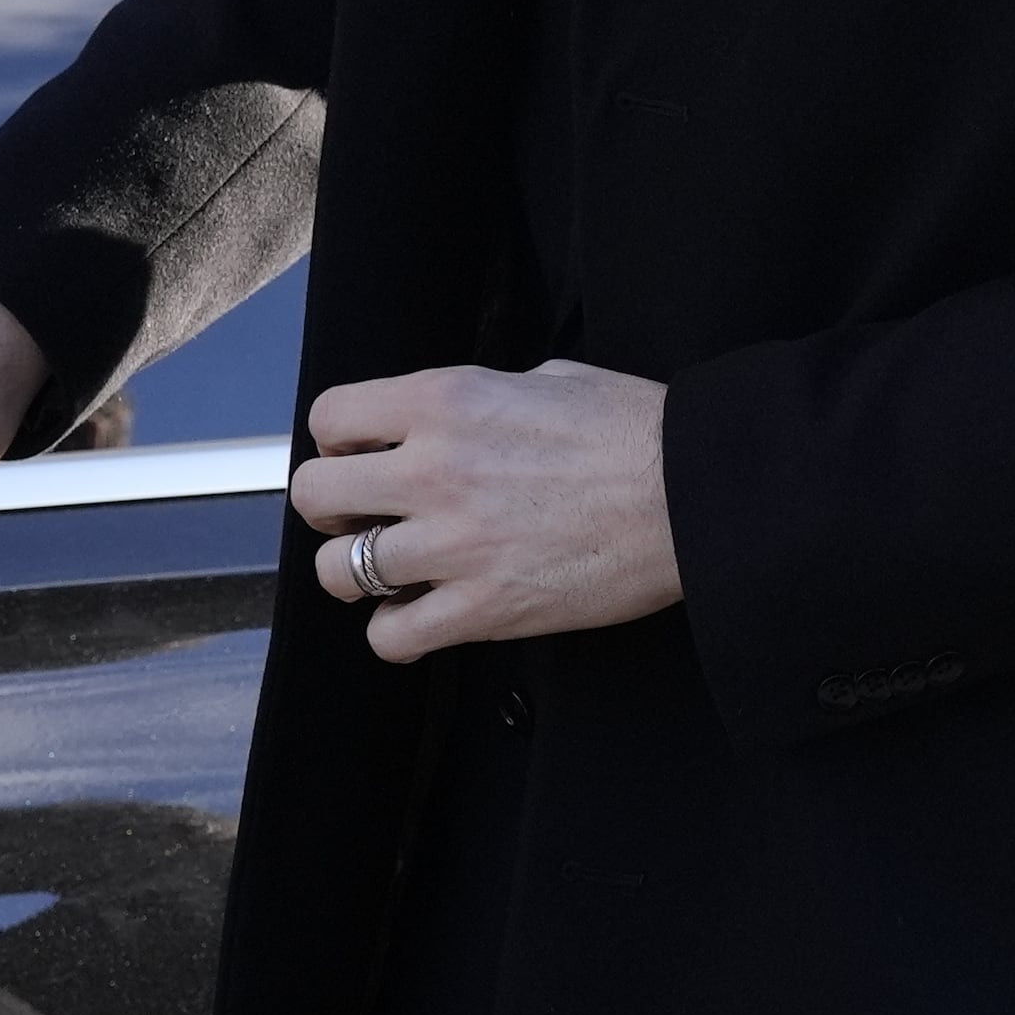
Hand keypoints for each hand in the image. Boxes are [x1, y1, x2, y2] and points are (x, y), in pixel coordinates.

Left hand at [289, 361, 681, 662]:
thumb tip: (459, 421)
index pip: (331, 417)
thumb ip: (486, 399)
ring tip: (398, 571)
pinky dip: (399, 631)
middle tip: (372, 517)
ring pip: (335, 573)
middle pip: (313, 495)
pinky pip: (390, 637)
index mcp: (450, 401)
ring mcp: (454, 543)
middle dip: (336, 509)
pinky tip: (429, 613)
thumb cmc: (642, 432)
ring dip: (359, 574)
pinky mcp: (484, 607)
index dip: (340, 439)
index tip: (363, 456)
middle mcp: (435, 469)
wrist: (701, 492)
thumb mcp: (556, 377)